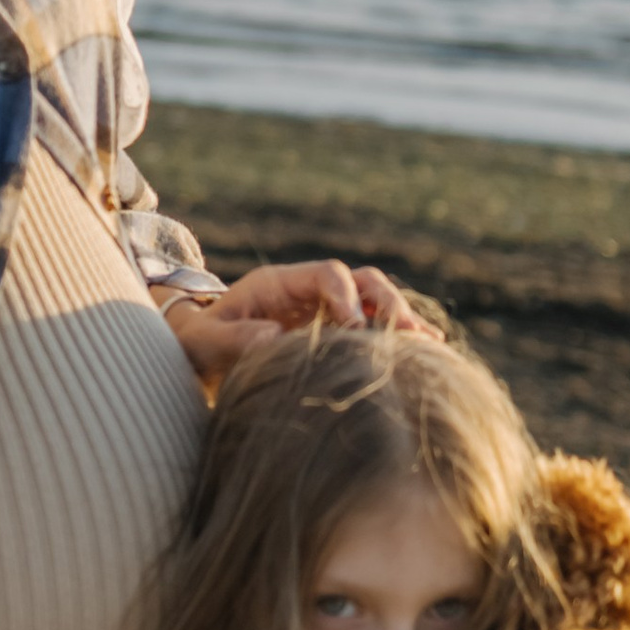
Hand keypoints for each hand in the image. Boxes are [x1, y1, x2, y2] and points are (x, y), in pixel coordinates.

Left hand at [160, 258, 429, 385]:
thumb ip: (234, 338)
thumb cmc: (198, 344)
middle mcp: (311, 292)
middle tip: (406, 334)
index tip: (355, 329)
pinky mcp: (337, 336)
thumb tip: (273, 337)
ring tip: (427, 346)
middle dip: (387, 304)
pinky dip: (401, 338)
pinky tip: (430, 356)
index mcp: (281, 284)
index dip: (346, 296)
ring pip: (377, 303)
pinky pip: (377, 329)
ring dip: (402, 320)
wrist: (200, 354)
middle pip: (363, 282)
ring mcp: (327, 312)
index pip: (327, 274)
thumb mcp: (204, 341)